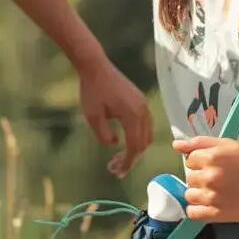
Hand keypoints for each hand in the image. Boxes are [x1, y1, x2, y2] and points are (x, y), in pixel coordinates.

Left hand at [77, 59, 152, 178]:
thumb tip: (115, 145)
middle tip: (114, 169)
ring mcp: (143, 105)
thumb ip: (104, 136)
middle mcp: (143, 111)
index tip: (116, 172)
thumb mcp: (93, 117)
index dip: (127, 163)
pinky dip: (137, 137)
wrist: (96, 67)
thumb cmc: (92, 91)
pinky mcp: (140, 101)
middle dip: (131, 159)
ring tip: (118, 158)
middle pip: (143, 143)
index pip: (135, 147)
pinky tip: (123, 142)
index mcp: (133, 115)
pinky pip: (144, 125)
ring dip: (135, 148)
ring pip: (146, 135)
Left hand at [172, 136, 238, 221]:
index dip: (201, 160)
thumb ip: (200, 142)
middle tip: (219, 177)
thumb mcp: (228, 144)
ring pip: (189, 195)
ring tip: (217, 190)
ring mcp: (212, 197)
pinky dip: (198, 209)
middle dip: (201, 176)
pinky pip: (193, 213)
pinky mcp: (216, 214)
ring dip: (199, 193)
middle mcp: (209, 177)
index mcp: (212, 157)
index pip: (190, 159)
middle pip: (190, 177)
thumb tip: (176, 145)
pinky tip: (210, 203)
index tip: (214, 164)